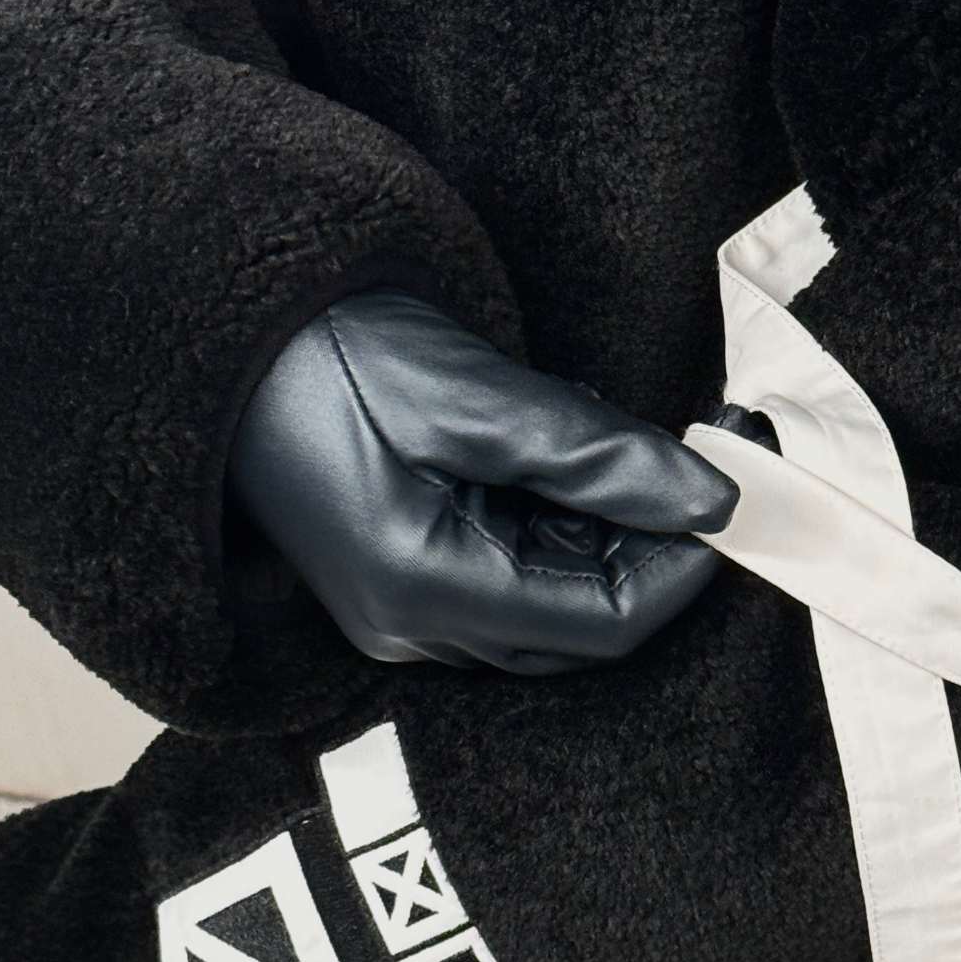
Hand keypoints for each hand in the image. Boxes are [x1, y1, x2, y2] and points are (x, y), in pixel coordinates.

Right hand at [224, 288, 738, 675]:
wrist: (220, 337)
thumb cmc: (326, 353)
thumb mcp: (475, 395)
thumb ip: (599, 453)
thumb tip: (713, 496)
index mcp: (424, 588)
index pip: (601, 621)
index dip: (685, 568)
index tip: (739, 492)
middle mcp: (414, 624)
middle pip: (583, 619)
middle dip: (657, 544)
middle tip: (713, 452)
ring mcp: (404, 609)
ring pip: (556, 597)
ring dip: (614, 529)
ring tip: (640, 440)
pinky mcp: (404, 576)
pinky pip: (516, 572)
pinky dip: (566, 522)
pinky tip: (575, 453)